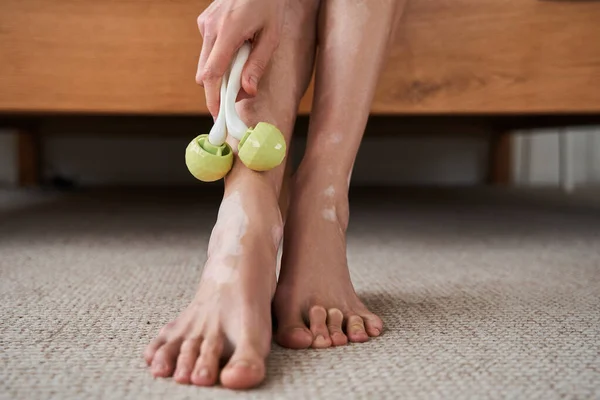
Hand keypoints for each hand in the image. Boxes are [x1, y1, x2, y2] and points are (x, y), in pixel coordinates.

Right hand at [196, 0, 284, 117]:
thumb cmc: (269, 4)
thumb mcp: (271, 36)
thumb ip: (257, 65)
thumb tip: (247, 92)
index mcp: (228, 31)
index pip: (212, 74)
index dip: (212, 99)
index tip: (217, 116)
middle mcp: (210, 28)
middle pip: (204, 73)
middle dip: (216, 91)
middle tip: (233, 101)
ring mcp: (205, 24)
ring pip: (205, 63)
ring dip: (220, 73)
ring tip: (242, 65)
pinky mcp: (204, 22)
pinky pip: (208, 50)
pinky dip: (219, 58)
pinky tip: (237, 48)